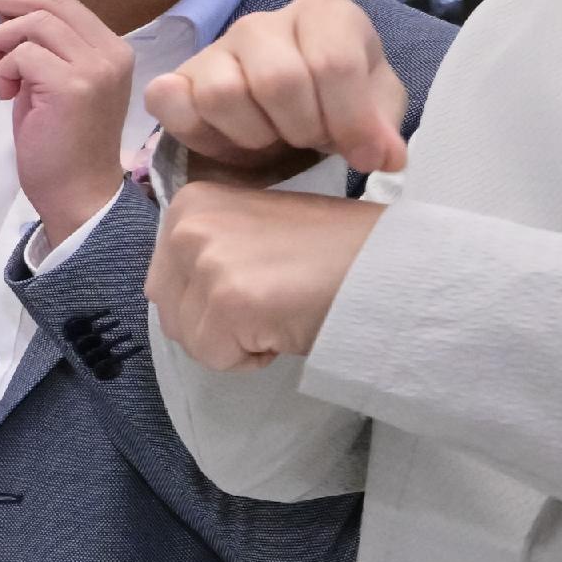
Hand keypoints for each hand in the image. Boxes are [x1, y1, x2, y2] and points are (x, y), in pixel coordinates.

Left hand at [0, 0, 136, 251]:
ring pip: (33, 23)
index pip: (64, 2)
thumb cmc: (60, 144)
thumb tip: (4, 12)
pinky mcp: (73, 86)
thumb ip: (40, 48)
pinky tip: (5, 95)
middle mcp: (111, 53)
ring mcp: (96, 68)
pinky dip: (3, 68)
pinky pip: (24, 54)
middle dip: (2, 0)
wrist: (77, 193)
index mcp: (111, 49)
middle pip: (51, 2)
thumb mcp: (51, 84)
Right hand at [145, 0, 407, 181]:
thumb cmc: (336, 98)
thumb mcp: (376, 107)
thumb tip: (384, 157)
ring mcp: (214, 47)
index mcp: (324, 14)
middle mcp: (263, 21)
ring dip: (253, 135)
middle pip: (278, 81)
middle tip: (309, 139)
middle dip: (301, 128)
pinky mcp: (175, 76)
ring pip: (222, 94)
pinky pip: (169, 102)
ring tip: (272, 137)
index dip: (350, 120)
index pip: (333, 63)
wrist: (291, 105)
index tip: (364, 156)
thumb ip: (384, 127)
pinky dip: (196, 131)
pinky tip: (228, 138)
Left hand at [150, 178, 384, 369]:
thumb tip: (180, 288)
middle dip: (216, 323)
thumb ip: (210, 250)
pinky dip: (251, 358)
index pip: (166, 281)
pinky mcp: (229, 300)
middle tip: (274, 300)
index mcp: (190, 203)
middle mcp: (187, 225)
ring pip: (190, 339)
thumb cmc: (332, 252)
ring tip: (282, 309)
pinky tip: (286, 325)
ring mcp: (207, 261)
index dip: (213, 298)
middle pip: (169, 312)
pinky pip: (216, 358)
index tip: (263, 281)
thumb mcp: (253, 231)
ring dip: (235, 340)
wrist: (395, 266)